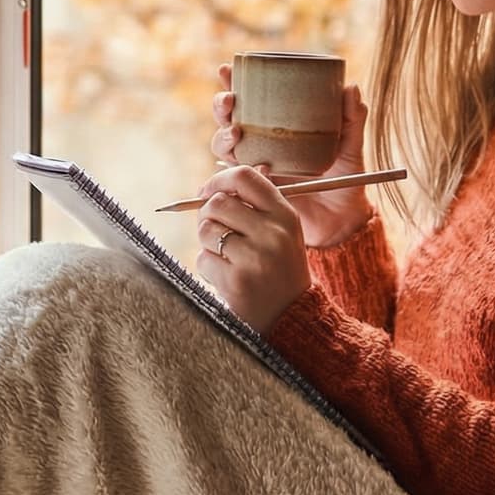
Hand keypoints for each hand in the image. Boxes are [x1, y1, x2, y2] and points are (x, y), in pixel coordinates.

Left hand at [192, 163, 309, 331]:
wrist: (291, 317)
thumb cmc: (281, 270)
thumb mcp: (284, 232)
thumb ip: (260, 204)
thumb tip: (226, 178)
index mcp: (285, 215)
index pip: (245, 177)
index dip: (218, 180)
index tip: (206, 192)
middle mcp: (272, 232)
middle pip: (217, 203)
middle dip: (206, 216)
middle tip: (213, 232)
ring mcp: (254, 257)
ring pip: (206, 230)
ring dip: (207, 244)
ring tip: (225, 257)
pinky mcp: (236, 281)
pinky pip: (204, 260)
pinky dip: (208, 268)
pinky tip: (226, 277)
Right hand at [210, 64, 376, 247]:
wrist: (341, 218)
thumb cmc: (344, 178)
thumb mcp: (351, 147)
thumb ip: (352, 118)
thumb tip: (350, 88)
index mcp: (275, 126)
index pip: (248, 100)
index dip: (231, 83)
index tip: (227, 70)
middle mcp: (258, 144)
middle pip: (226, 120)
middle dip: (221, 107)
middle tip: (230, 102)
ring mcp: (254, 167)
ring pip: (222, 147)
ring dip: (223, 137)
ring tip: (237, 134)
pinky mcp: (254, 192)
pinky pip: (236, 180)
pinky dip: (245, 172)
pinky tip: (264, 169)